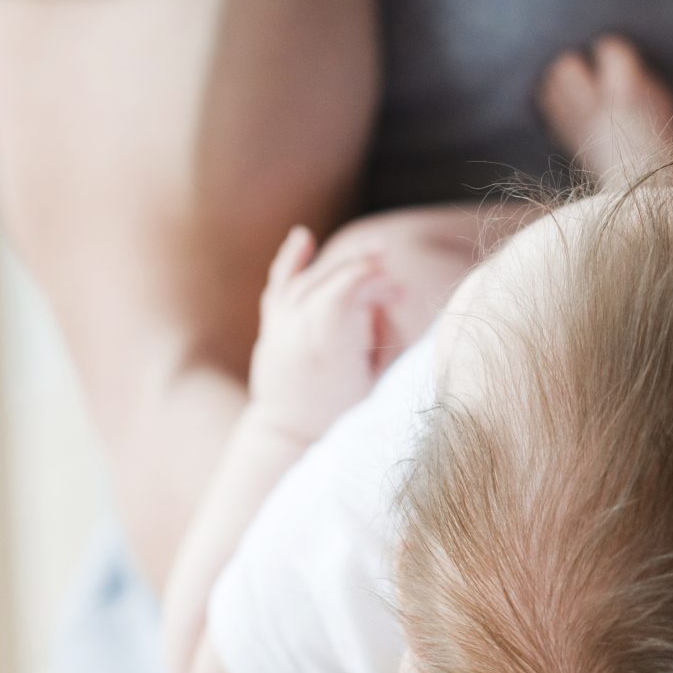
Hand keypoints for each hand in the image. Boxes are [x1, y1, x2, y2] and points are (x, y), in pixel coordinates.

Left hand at [245, 225, 398, 442]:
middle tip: (394, 280)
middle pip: (333, 279)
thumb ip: (386, 338)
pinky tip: (303, 236)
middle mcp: (298, 328)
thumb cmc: (343, 415)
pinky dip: (292, 259)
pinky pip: (279, 283)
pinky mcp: (271, 326)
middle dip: (366, 270)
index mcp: (327, 344)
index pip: (350, 288)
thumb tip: (389, 299)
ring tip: (374, 254)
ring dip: (341, 263)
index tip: (400, 294)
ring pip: (310, 277)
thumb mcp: (377, 384)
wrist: (291, 436)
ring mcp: (280, 325)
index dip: (378, 282)